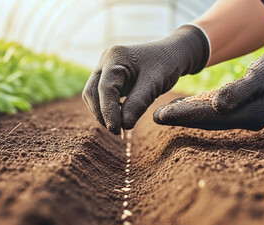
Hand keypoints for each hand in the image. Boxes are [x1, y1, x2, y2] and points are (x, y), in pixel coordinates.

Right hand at [82, 25, 209, 133]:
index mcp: (115, 57)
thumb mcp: (155, 83)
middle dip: (102, 113)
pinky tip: (120, 117)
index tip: (116, 130)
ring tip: (119, 126)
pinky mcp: (107, 77)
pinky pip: (99, 95)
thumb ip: (139, 102)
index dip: (108, 111)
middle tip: (117, 131)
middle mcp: (105, 60)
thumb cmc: (166, 64)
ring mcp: (104, 68)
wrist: (171, 54)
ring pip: (92, 95)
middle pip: (92, 92)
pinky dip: (107, 108)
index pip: (105, 88)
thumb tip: (123, 125)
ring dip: (102, 112)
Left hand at [154, 36, 263, 130]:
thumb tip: (216, 106)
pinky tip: (186, 107)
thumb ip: (239, 91)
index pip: (208, 118)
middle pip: (205, 122)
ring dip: (187, 116)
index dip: (183, 117)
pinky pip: (217, 113)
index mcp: (248, 115)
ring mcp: (244, 117)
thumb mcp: (262, 76)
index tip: (161, 116)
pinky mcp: (243, 110)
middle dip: (180, 120)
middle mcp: (244, 120)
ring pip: (209, 119)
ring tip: (165, 114)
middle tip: (156, 117)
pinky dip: (200, 110)